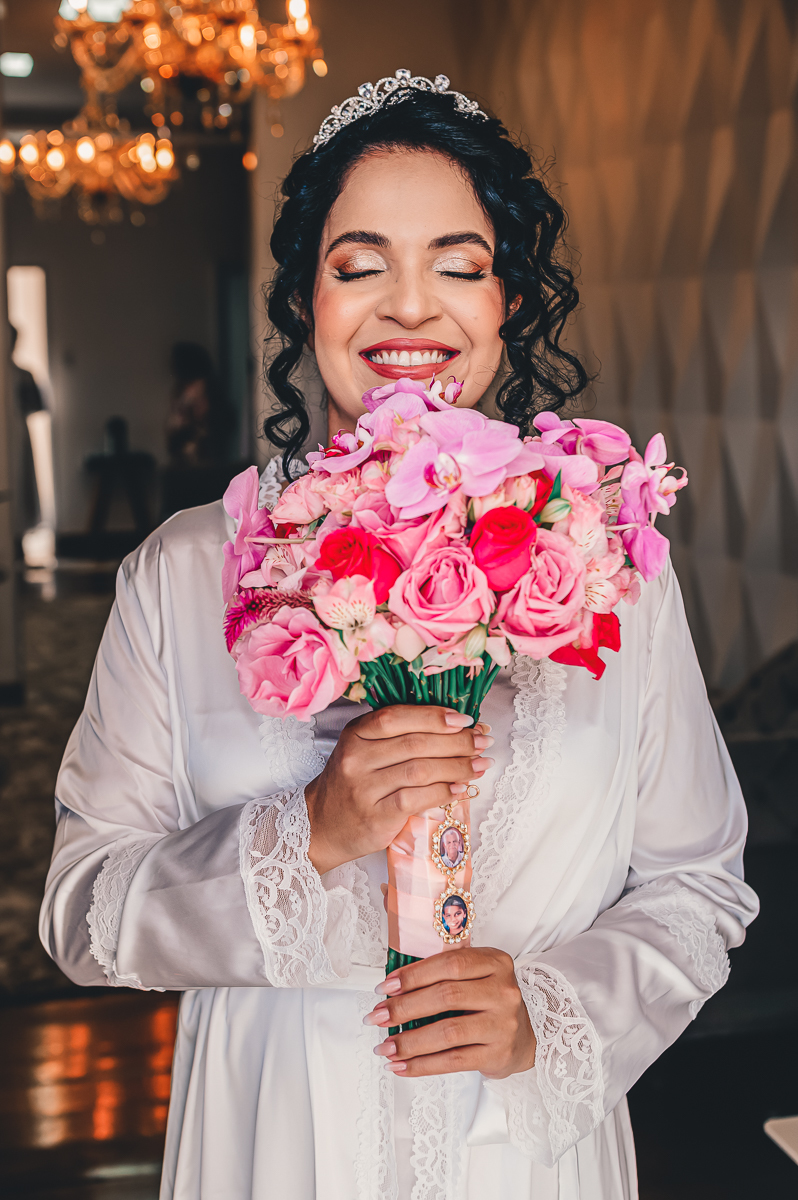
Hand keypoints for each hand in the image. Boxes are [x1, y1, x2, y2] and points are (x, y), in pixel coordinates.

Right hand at [304, 706, 493, 874]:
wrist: (322, 825)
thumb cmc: (353, 783)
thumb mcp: (364, 750)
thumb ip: (399, 736)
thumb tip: (457, 726)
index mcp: (355, 733)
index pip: (398, 716)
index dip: (435, 716)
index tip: (466, 719)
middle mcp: (357, 758)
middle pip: (416, 743)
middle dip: (457, 741)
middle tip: (483, 741)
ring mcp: (365, 788)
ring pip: (421, 770)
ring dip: (458, 766)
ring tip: (481, 764)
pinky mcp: (376, 816)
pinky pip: (418, 799)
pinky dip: (445, 791)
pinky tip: (462, 788)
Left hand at [364, 947, 535, 1078]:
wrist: (525, 1037)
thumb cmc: (489, 1001)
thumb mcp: (477, 975)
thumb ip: (443, 971)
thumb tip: (393, 981)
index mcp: (495, 962)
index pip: (449, 964)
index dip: (413, 975)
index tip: (385, 987)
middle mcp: (503, 991)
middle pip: (446, 997)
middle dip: (404, 1008)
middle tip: (377, 1017)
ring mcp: (502, 1024)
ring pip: (448, 1033)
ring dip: (409, 1042)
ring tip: (385, 1046)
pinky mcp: (498, 1054)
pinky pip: (453, 1061)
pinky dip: (422, 1065)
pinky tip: (401, 1065)